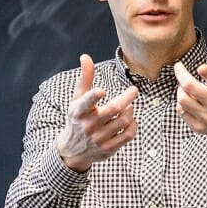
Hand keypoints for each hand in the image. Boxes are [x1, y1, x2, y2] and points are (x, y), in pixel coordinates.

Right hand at [56, 54, 138, 171]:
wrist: (72, 150)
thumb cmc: (77, 119)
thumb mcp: (77, 99)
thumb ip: (85, 78)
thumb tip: (85, 57)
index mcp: (78, 112)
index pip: (85, 103)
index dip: (93, 97)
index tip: (101, 91)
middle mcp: (88, 126)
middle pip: (113, 110)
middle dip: (127, 98)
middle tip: (134, 90)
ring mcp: (99, 139)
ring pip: (123, 121)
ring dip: (130, 111)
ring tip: (129, 106)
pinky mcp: (108, 149)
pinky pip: (127, 136)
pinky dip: (133, 125)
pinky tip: (131, 120)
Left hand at [174, 36, 206, 140]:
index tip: (200, 67)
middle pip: (191, 87)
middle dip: (181, 75)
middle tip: (178, 67)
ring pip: (183, 100)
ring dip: (180, 90)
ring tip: (184, 86)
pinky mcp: (199, 127)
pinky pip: (181, 112)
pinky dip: (181, 104)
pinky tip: (187, 101)